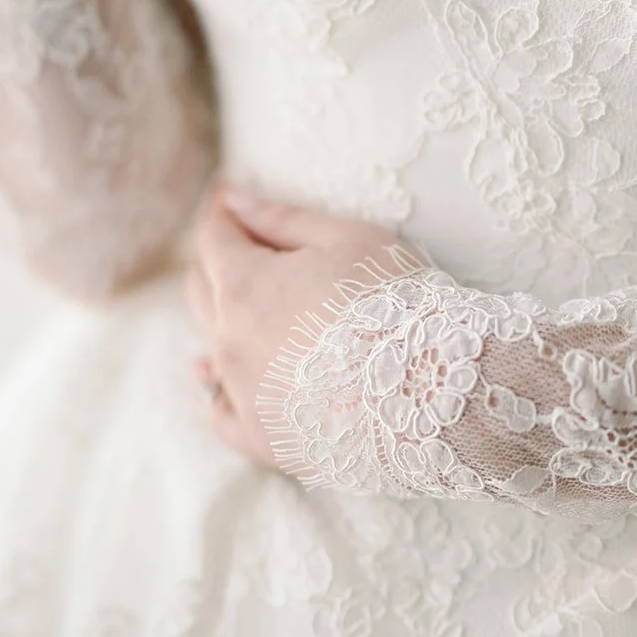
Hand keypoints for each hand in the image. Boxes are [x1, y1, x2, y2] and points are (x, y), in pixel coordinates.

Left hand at [185, 181, 426, 464]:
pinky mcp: (260, 438)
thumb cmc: (396, 304)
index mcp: (244, 286)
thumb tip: (233, 198)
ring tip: (238, 301)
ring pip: (210, 345)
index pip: (214, 239)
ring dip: (220, 316)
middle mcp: (228, 341)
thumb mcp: (347, 239)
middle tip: (239, 242)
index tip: (228, 201)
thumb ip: (281, 218)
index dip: (222, 215)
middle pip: (203, 289)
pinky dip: (216, 387)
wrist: (433, 392)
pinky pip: (220, 410)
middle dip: (217, 259)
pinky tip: (215, 374)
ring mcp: (241, 394)